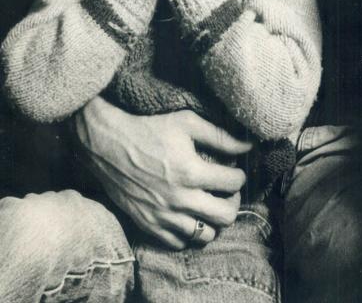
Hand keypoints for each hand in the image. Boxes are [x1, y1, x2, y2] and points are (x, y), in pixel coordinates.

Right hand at [73, 97, 250, 248]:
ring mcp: (164, 216)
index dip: (239, 174)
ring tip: (210, 203)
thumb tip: (248, 145)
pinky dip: (190, 232)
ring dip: (213, 220)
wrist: (108, 146)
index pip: (233, 183)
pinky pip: (180, 243)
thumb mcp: (187, 122)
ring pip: (205, 235)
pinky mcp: (149, 226)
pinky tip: (189, 214)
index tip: (234, 169)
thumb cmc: (149, 130)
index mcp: (191, 172)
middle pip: (226, 216)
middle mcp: (180, 199)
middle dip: (233, 202)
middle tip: (226, 190)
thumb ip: (220, 136)